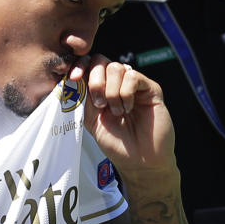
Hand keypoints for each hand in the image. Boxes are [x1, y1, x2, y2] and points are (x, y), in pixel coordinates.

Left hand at [73, 55, 176, 180]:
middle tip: (99, 104)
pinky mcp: (151, 89)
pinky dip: (125, 93)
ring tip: (117, 111)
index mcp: (101, 89)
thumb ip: (83, 99)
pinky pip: (132, 76)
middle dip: (95, 80)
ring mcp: (135, 86)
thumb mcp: (92, 121)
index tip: (73, 78)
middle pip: (101, 61)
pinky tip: (128, 108)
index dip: (79, 66)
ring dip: (111, 91)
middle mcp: (117, 84)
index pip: (89, 65)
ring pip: (116, 67)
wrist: (141, 162)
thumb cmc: (117, 144)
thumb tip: (73, 78)